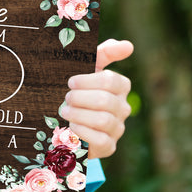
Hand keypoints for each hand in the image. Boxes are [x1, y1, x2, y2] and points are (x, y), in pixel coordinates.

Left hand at [61, 39, 133, 158]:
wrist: (62, 116)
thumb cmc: (77, 87)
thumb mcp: (87, 68)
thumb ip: (105, 53)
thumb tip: (128, 45)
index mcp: (120, 86)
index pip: (111, 80)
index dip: (87, 81)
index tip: (70, 82)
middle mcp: (123, 107)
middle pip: (106, 100)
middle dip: (80, 98)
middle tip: (66, 98)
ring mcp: (118, 128)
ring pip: (103, 120)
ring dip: (79, 114)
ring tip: (65, 111)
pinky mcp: (109, 146)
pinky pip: (100, 140)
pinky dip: (83, 131)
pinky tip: (71, 126)